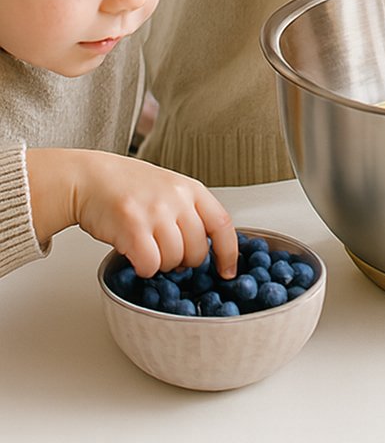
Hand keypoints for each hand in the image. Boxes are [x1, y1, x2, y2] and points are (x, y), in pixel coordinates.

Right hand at [26, 148, 237, 276]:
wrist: (91, 177)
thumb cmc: (129, 186)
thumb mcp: (170, 189)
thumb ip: (189, 213)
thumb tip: (203, 251)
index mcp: (191, 188)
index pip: (222, 224)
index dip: (229, 252)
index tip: (227, 271)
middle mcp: (177, 198)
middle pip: (198, 251)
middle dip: (183, 261)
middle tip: (165, 251)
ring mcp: (156, 212)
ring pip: (174, 261)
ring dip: (160, 264)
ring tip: (146, 245)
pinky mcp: (133, 227)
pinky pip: (150, 265)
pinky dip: (144, 268)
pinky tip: (135, 254)